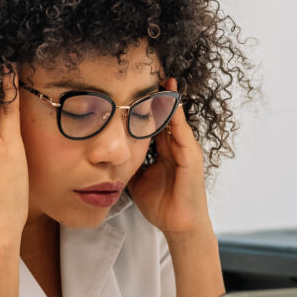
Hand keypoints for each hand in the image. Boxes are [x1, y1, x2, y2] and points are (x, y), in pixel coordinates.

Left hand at [126, 78, 213, 239]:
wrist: (179, 225)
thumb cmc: (160, 205)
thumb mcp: (136, 179)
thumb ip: (126, 164)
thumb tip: (104, 157)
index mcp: (164, 149)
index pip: (152, 120)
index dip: (141, 104)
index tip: (129, 86)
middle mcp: (176, 145)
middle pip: (164, 113)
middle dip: (155, 94)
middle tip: (144, 71)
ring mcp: (186, 149)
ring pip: (174, 118)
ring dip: (167, 99)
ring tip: (159, 78)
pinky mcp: (192, 156)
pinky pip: (182, 131)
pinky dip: (175, 116)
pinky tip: (168, 102)